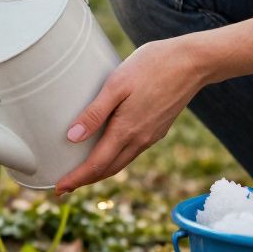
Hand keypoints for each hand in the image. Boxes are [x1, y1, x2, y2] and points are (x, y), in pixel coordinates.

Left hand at [55, 39, 207, 194]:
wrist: (193, 62)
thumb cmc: (152, 66)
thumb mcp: (117, 84)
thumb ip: (95, 112)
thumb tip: (72, 137)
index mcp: (126, 130)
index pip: (96, 165)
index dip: (76, 179)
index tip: (59, 189)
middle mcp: (140, 139)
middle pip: (108, 169)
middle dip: (86, 180)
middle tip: (65, 186)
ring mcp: (151, 135)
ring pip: (121, 162)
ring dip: (100, 171)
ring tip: (82, 172)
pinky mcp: (158, 128)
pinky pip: (132, 151)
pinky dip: (115, 158)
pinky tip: (107, 150)